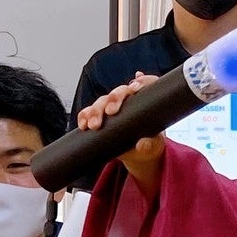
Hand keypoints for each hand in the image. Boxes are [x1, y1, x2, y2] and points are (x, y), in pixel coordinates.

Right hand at [78, 73, 164, 195]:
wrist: (137, 155)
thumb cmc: (149, 145)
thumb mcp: (153, 146)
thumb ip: (150, 145)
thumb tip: (142, 145)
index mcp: (145, 101)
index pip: (145, 83)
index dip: (141, 81)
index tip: (135, 88)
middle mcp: (128, 100)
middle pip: (120, 91)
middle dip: (113, 99)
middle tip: (110, 112)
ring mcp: (112, 107)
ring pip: (102, 101)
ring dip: (96, 110)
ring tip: (94, 125)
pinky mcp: (100, 117)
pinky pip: (88, 112)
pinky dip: (84, 116)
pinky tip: (84, 124)